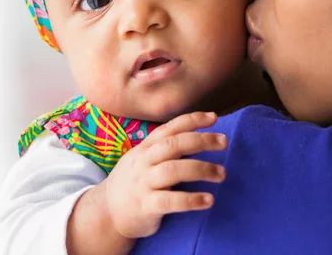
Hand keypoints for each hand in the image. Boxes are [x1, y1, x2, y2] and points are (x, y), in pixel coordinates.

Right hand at [104, 111, 226, 238]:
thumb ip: (166, 148)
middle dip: (201, 141)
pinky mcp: (145, 206)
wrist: (107, 213)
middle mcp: (143, 162)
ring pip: (173, 170)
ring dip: (202, 169)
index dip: (192, 120)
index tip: (214, 118)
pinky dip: (191, 199)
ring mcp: (143, 183)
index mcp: (146, 148)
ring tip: (222, 173)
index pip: (170, 128)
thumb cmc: (136, 181)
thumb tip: (200, 136)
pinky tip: (208, 199)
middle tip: (224, 142)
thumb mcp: (145, 158)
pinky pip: (170, 201)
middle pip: (174, 145)